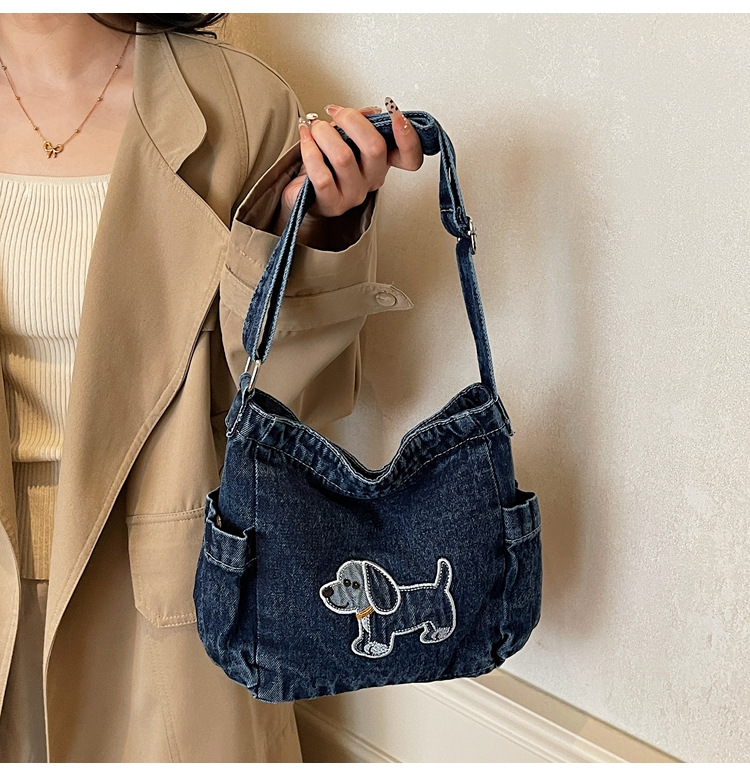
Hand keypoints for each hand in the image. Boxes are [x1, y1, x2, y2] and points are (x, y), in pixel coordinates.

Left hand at [279, 98, 422, 222]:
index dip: (409, 137)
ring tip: (315, 127)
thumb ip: (360, 123)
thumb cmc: (325, 165)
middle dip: (351, 120)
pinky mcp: (331, 203)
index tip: (396, 114)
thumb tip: (371, 111)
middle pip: (375, 147)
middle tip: (336, 112)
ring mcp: (353, 194)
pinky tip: (306, 139)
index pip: (410, 158)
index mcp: (381, 163)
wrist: (303, 191)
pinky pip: (322, 175)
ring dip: (325, 133)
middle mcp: (371, 180)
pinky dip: (310, 150)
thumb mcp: (346, 139)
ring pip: (344, 157)